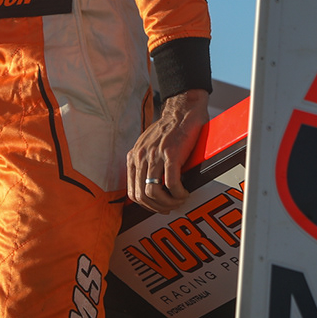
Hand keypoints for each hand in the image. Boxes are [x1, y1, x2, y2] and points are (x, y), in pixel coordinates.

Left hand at [125, 88, 210, 211]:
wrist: (182, 110)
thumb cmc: (169, 129)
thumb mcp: (148, 146)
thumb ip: (145, 163)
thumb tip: (149, 187)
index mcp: (134, 156)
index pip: (132, 192)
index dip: (146, 205)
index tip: (158, 207)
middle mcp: (141, 156)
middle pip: (141, 195)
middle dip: (157, 207)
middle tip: (170, 207)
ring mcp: (155, 155)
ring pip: (153, 192)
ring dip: (168, 203)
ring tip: (179, 200)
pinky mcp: (171, 154)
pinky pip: (171, 184)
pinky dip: (179, 194)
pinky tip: (185, 192)